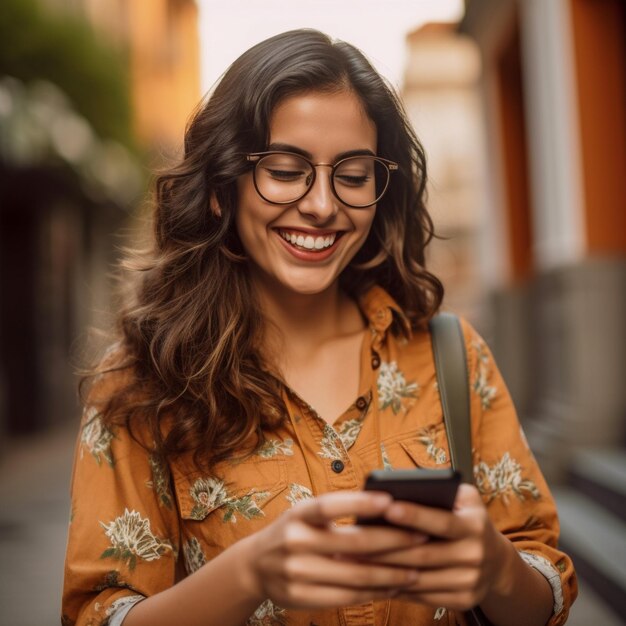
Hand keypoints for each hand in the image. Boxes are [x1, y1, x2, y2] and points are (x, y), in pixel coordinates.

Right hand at [239, 490, 426, 609]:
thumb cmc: (293, 531)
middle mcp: (295, 542)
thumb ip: (337, 514)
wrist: (256, 566)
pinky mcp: (302, 598)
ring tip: (417, 568)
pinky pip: (347, 597)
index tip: (391, 500)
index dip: (360, 503)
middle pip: (353, 544)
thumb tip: (386, 513)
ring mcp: (297, 573)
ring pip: (356, 575)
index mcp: (297, 515)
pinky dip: (374, 592)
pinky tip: (393, 586)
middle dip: (393, 541)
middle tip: (423, 536)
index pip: (330, 506)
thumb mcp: (305, 514)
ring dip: (391, 573)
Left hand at [363, 484, 514, 610]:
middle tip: (356, 540)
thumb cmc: (468, 519)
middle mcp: (475, 555)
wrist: (496, 561)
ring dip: (386, 572)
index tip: (387, 507)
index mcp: (475, 525)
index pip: (441, 521)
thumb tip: (403, 488)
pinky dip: (399, 589)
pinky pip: (424, 597)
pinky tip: (376, 579)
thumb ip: (442, 490)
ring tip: (357, 562)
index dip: (414, 515)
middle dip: (387, 548)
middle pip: (424, 554)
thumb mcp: (466, 498)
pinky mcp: (463, 601)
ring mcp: (470, 582)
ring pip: (420, 579)